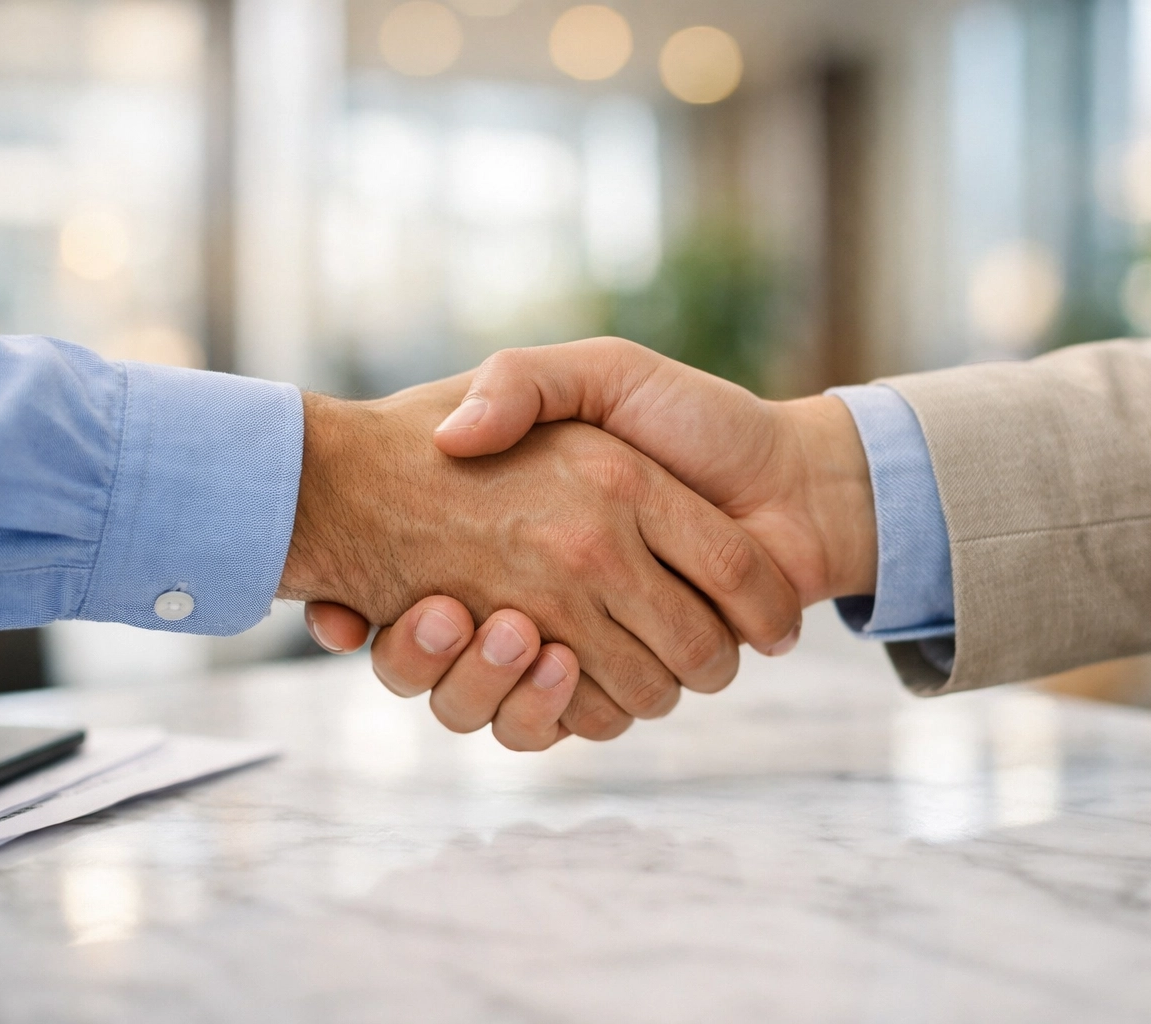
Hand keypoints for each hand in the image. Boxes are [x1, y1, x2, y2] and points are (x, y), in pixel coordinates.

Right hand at [277, 374, 801, 741]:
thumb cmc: (699, 421)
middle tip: (439, 608)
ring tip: (513, 627)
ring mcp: (575, 640)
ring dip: (490, 680)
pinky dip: (550, 713)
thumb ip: (524, 383)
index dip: (367, 602)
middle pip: (444, 657)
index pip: (405, 590)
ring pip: (494, 699)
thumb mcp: (601, 373)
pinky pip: (558, 726)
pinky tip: (553, 661)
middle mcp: (538, 589)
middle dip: (431, 647)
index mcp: (513, 526)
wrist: (796, 483)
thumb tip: (451, 437)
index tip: (353, 597)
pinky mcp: (614, 683)